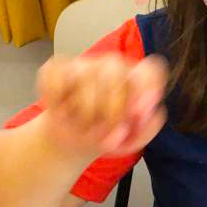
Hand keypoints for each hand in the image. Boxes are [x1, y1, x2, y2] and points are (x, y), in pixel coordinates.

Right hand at [37, 53, 167, 157]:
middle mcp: (113, 66)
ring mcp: (85, 64)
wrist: (73, 141)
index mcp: (137, 80)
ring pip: (85, 79)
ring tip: (85, 126)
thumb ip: (147, 128)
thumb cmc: (108, 136)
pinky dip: (57, 101)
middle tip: (108, 135)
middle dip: (112, 111)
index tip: (138, 114)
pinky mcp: (57, 67)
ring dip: (84, 114)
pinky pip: (56, 79)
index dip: (146, 88)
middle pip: (115, 74)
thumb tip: (142, 115)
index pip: (150, 69)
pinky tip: (63, 111)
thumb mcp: (132, 140)